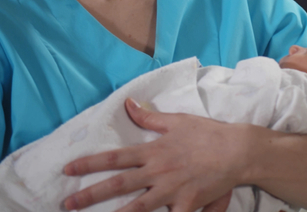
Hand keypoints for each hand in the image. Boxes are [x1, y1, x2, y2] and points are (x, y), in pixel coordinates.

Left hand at [62, 98, 251, 211]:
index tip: (69, 170)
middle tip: (68, 204)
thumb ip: (150, 118)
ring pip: (137, 207)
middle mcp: (158, 171)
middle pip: (118, 185)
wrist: (238, 150)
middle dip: (90, 195)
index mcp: (154, 151)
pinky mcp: (187, 205)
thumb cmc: (208, 133)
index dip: (90, 164)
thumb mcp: (178, 121)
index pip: (115, 158)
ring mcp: (172, 190)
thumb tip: (129, 105)